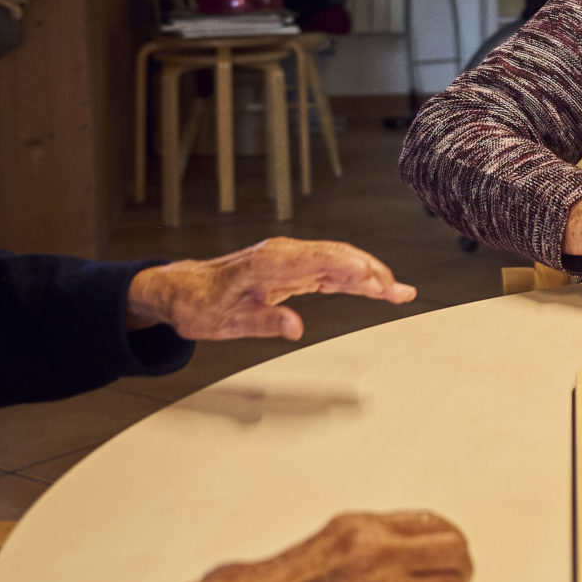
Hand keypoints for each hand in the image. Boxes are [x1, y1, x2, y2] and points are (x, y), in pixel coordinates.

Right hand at [44, 509, 472, 581]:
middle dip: (456, 563)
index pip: (432, 523)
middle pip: (454, 553)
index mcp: (360, 529)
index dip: (446, 536)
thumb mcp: (317, 543)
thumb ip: (359, 542)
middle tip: (451, 573)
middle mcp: (380, 557)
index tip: (446, 544)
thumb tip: (387, 548)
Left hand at [127, 239, 415, 340]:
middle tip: (400, 292)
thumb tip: (296, 328)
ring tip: (397, 291)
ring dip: (369, 274)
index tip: (378, 285)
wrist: (181, 289)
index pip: (321, 260)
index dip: (353, 270)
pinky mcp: (291, 267)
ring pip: (338, 260)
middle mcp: (282, 254)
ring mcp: (288, 258)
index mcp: (268, 262)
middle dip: (372, 272)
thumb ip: (264, 322)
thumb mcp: (227, 322)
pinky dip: (353, 277)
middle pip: (338, 256)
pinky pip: (329, 268)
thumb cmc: (200, 304)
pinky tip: (372, 287)